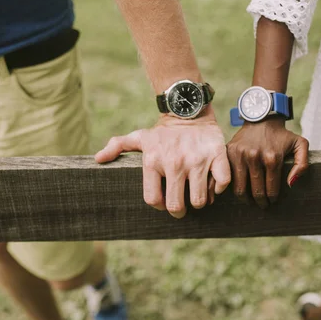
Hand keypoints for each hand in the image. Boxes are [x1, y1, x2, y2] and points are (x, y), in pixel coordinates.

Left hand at [95, 109, 230, 217]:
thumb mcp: (139, 137)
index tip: (165, 202)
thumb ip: (118, 147)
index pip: (154, 200)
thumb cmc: (163, 131)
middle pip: (177, 206)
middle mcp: (174, 163)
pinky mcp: (216, 155)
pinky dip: (219, 187)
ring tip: (198, 192)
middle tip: (183, 203)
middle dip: (180, 210)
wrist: (189, 109)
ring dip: (200, 200)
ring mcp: (196, 160)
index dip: (160, 206)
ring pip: (200, 200)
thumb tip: (98, 159)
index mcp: (153, 162)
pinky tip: (212, 181)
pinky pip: (222, 183)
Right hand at [227, 115, 308, 208]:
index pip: (271, 189)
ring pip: (240, 188)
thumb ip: (302, 164)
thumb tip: (291, 183)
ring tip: (250, 201)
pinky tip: (239, 190)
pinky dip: (232, 187)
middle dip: (260, 202)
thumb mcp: (300, 144)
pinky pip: (229, 177)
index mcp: (272, 158)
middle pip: (256, 191)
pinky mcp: (229, 153)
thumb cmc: (281, 134)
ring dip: (246, 199)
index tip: (272, 201)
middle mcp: (254, 157)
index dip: (272, 199)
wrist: (261, 118)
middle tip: (262, 205)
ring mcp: (240, 155)